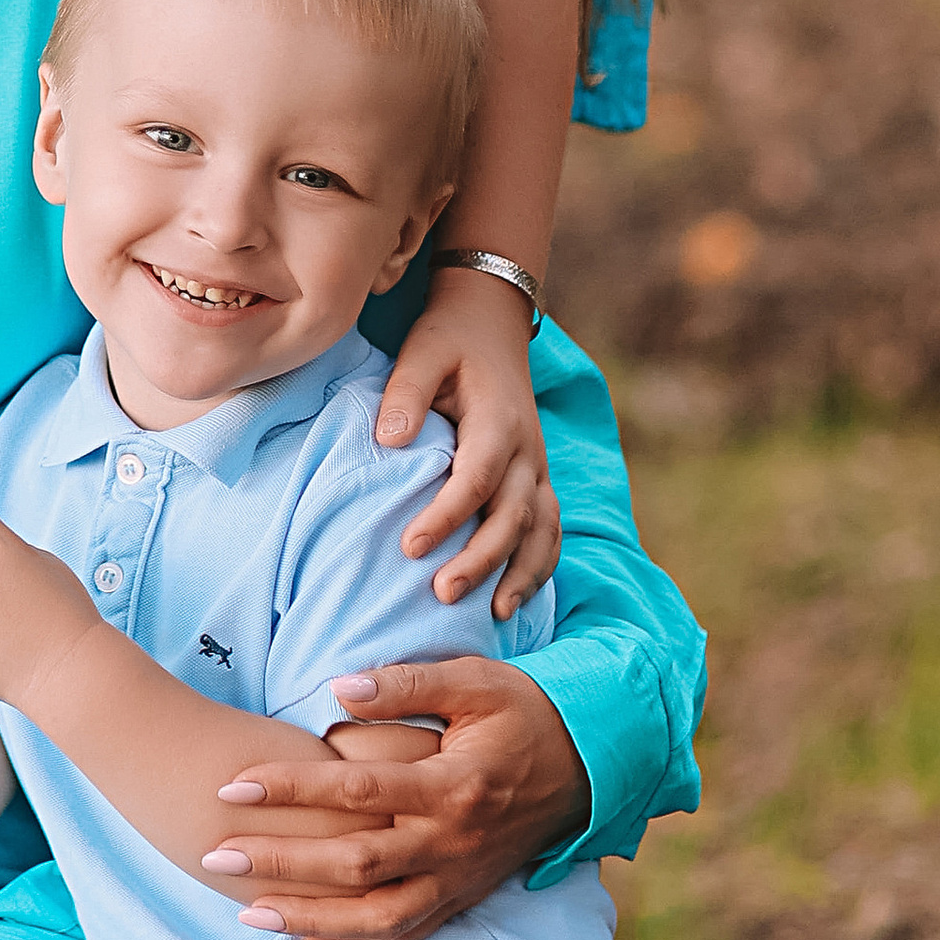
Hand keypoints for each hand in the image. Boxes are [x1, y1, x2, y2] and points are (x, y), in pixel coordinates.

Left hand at [199, 658, 587, 939]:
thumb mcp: (474, 682)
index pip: (355, 790)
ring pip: (377, 918)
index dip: (290, 787)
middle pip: (355, 865)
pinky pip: (403, 936)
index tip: (231, 784)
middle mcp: (453, 843)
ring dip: (310, 920)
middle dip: (281, 864)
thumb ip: (406, 685)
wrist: (592, 763)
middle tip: (215, 855)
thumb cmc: (525, 712)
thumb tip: (338, 689)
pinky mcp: (461, 898)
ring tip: (247, 915)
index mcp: (452, 785)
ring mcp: (458, 879)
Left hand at [376, 268, 559, 610]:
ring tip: (494, 615)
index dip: (446, 516)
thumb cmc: (449, 341)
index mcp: (497, 421)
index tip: (410, 547)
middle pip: (513, 516)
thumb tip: (389, 442)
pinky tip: (516, 598)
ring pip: (541, 530)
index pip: (475, 479)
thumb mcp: (421, 353)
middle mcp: (527, 451)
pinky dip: (540, 566)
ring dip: (521, 574)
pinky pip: (550, 529)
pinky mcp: (538, 479)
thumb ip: (405, 395)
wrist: (490, 324)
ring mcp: (538, 467)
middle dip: (481, 559)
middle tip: (442, 594)